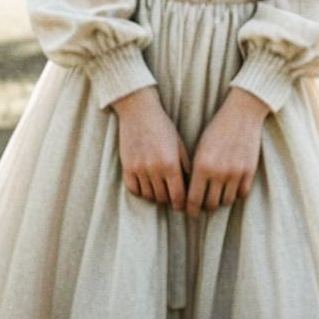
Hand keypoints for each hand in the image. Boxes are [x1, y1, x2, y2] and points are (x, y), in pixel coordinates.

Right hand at [112, 86, 191, 211]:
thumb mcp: (179, 144)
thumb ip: (185, 165)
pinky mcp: (127, 166)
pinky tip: (145, 186)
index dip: (181, 204)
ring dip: (155, 196)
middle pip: (163, 197)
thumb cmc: (163, 126)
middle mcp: (154, 169)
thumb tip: (192, 185)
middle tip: (172, 198)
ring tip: (159, 191)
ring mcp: (139, 169)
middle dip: (169, 200)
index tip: (183, 206)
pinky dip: (140, 191)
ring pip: (148, 195)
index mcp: (171, 164)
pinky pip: (133, 189)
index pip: (178, 195)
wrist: (139, 111)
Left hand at [185, 87, 268, 217]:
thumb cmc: (216, 129)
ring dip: (221, 201)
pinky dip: (236, 194)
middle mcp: (218, 172)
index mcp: (202, 166)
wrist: (242, 114)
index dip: (190, 209)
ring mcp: (236, 173)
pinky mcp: (249, 172)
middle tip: (203, 206)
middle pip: (211, 205)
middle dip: (205, 208)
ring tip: (217, 197)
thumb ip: (196, 171)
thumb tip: (191, 193)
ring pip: (227, 202)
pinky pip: (242, 194)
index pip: (193, 199)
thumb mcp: (200, 148)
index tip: (190, 211)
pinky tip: (231, 189)